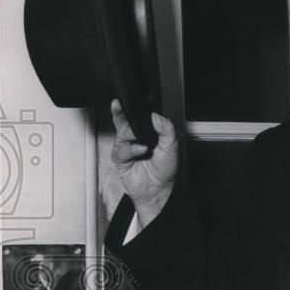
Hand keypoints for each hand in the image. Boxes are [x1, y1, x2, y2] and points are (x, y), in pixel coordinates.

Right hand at [110, 99, 177, 226]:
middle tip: (118, 105)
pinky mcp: (121, 159)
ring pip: (121, 133)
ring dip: (130, 134)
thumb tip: (156, 116)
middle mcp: (135, 138)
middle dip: (120, 112)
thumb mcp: (171, 146)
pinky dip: (131, 149)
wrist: (159, 189)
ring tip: (141, 141)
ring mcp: (127, 147)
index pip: (138, 116)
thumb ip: (166, 129)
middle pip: (124, 120)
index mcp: (147, 133)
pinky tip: (140, 150)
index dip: (134, 108)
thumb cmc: (165, 170)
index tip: (130, 100)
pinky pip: (121, 150)